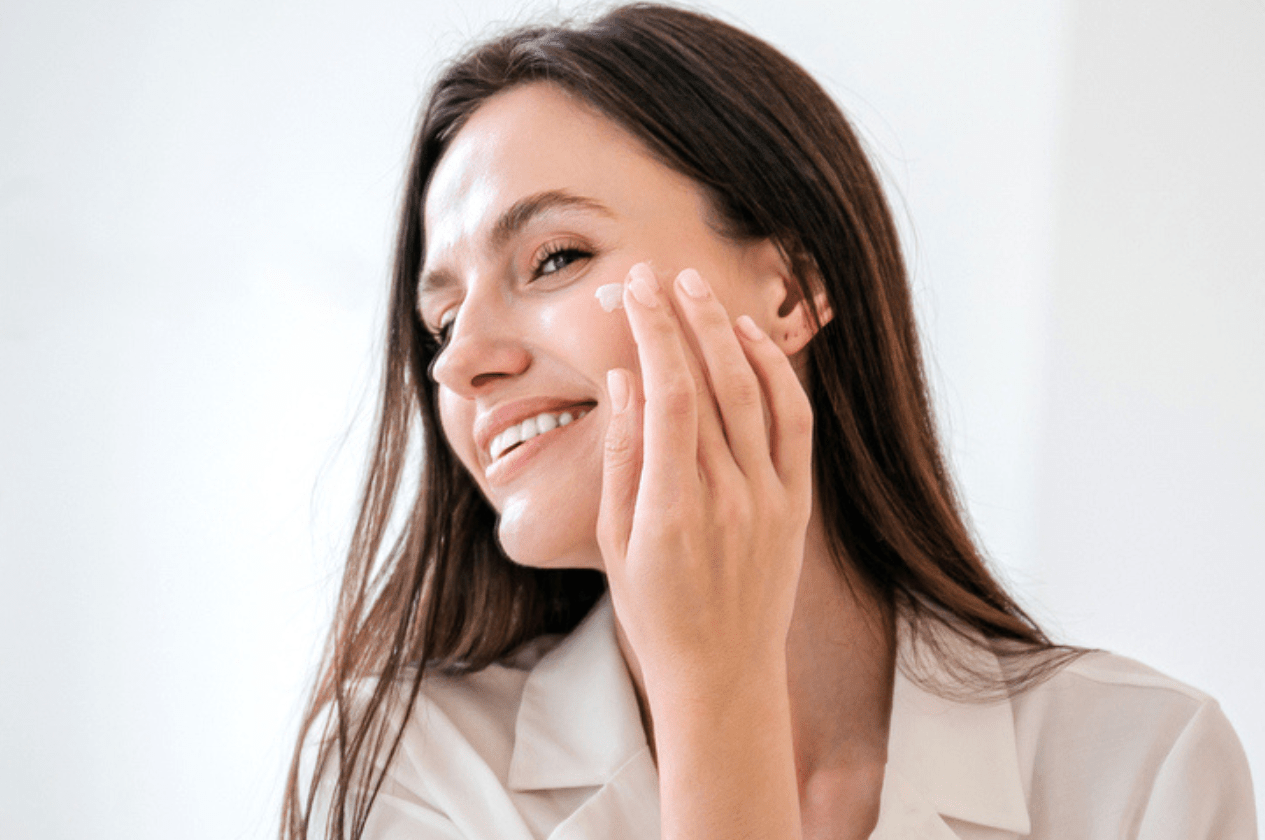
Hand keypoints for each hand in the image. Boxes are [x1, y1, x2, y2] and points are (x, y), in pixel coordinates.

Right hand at [598, 261, 813, 681]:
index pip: (668, 394)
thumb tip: (623, 379)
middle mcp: (728, 497)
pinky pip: (792, 423)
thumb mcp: (613, 540)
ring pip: (754, 393)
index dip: (653, 333)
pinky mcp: (796, 504)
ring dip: (727, 333)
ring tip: (700, 292)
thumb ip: (621, 458)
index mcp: (672, 508)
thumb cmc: (655, 611)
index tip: (635, 292)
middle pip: (711, 381)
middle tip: (661, 274)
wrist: (722, 673)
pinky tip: (749, 341)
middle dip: (684, 318)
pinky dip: (775, 374)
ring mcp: (769, 499)